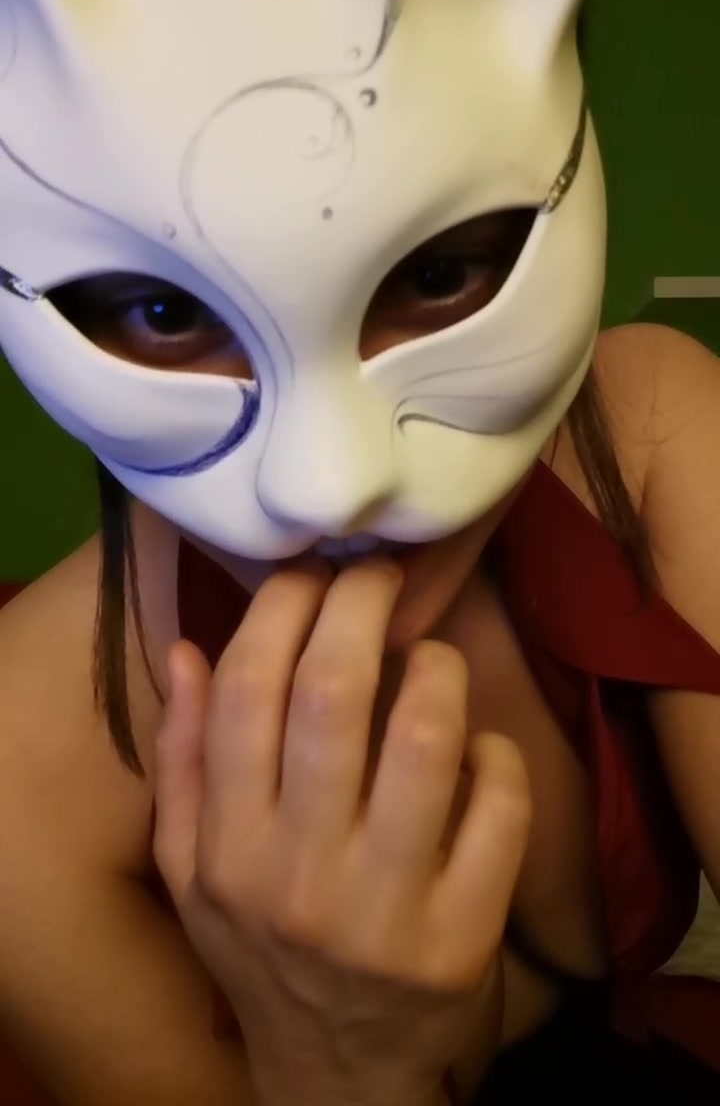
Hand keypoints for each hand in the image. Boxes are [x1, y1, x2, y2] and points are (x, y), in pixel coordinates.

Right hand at [154, 558, 530, 1104]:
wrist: (339, 1072)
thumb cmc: (262, 948)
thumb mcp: (193, 870)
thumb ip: (183, 760)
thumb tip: (190, 647)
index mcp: (225, 846)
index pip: (246, 691)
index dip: (282, 608)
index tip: (311, 572)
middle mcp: (297, 874)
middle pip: (332, 694)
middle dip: (361, 607)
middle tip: (381, 577)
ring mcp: (383, 909)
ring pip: (422, 738)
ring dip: (436, 671)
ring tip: (431, 659)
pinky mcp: (461, 936)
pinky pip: (497, 808)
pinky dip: (496, 756)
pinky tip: (478, 750)